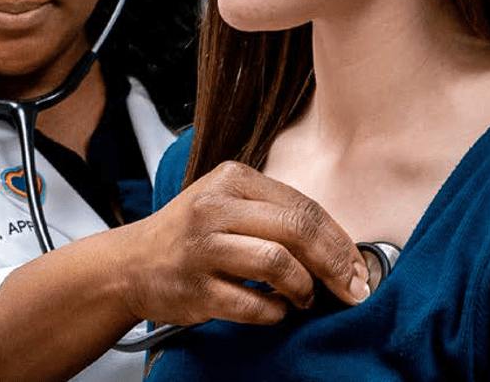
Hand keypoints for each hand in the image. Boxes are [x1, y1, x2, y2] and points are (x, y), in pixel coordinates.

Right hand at [119, 161, 368, 326]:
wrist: (131, 264)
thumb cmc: (188, 234)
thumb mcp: (227, 203)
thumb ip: (275, 212)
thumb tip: (339, 246)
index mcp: (231, 179)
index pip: (303, 205)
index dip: (339, 239)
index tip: (358, 265)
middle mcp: (215, 207)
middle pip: (297, 230)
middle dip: (334, 264)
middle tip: (350, 288)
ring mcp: (203, 248)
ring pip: (278, 264)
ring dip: (303, 288)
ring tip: (303, 297)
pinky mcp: (196, 288)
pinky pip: (254, 305)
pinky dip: (275, 312)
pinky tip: (275, 309)